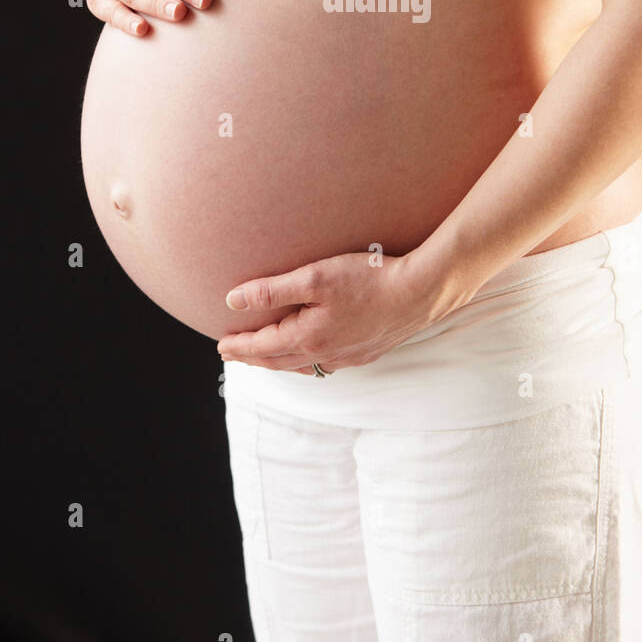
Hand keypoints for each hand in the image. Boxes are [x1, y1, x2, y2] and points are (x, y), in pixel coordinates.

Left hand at [216, 251, 433, 375]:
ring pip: (303, 365)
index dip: (239, 346)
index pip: (263, 346)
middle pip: (279, 361)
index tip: (221, 346)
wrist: (420, 292)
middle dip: (254, 358)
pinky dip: (307, 361)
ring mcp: (348, 356)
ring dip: (279, 361)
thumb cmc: (369, 279)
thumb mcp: (314, 276)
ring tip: (267, 355)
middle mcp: (326, 354)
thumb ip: (272, 290)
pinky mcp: (366, 352)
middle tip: (235, 354)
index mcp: (308, 338)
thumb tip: (233, 301)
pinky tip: (312, 353)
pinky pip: (326, 364)